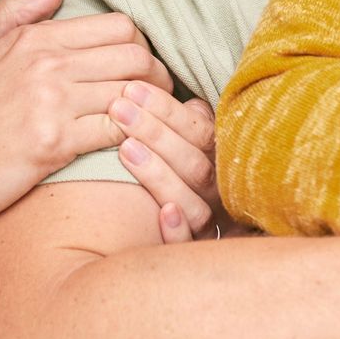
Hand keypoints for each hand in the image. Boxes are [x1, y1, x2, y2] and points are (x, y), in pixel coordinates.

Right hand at [0, 0, 174, 240]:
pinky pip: (119, 130)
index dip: (141, 48)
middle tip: (157, 99)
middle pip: (136, 54)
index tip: (141, 71)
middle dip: (157, 76)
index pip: (118, 26)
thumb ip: (14, 14)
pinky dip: (136, 138)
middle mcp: (45, 63)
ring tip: (154, 126)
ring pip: (135, 92)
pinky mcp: (53, 144)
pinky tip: (135, 149)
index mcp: (32, 38)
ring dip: (153, 111)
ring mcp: (50, 102)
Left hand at [107, 85, 226, 243]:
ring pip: (193, 201)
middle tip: (119, 108)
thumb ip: (186, 121)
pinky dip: (178, 230)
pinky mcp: (191, 251)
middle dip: (156, 132)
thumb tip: (168, 87)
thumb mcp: (187, 141)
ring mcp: (208, 223)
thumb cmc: (179, 168)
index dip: (167, 110)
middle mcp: (219, 191)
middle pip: (194, 163)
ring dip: (160, 173)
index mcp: (221, 159)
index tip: (132, 89)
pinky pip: (188, 244)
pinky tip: (164, 212)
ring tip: (124, 147)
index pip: (200, 131)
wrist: (188, 238)